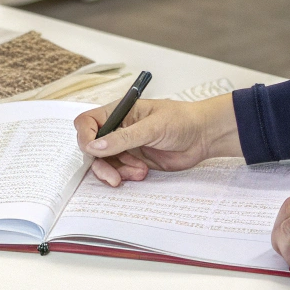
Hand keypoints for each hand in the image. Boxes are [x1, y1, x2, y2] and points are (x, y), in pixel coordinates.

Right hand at [74, 94, 242, 186]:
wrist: (205, 136)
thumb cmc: (181, 120)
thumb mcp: (152, 127)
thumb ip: (123, 138)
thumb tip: (95, 146)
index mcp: (118, 112)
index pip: (87, 122)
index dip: (85, 136)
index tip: (92, 150)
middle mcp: (118, 129)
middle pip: (93, 148)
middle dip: (101, 164)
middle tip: (114, 177)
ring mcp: (126, 146)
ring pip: (105, 163)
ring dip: (118, 171)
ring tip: (139, 172)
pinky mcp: (135, 161)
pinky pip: (120, 171)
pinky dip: (126, 175)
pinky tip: (142, 173)